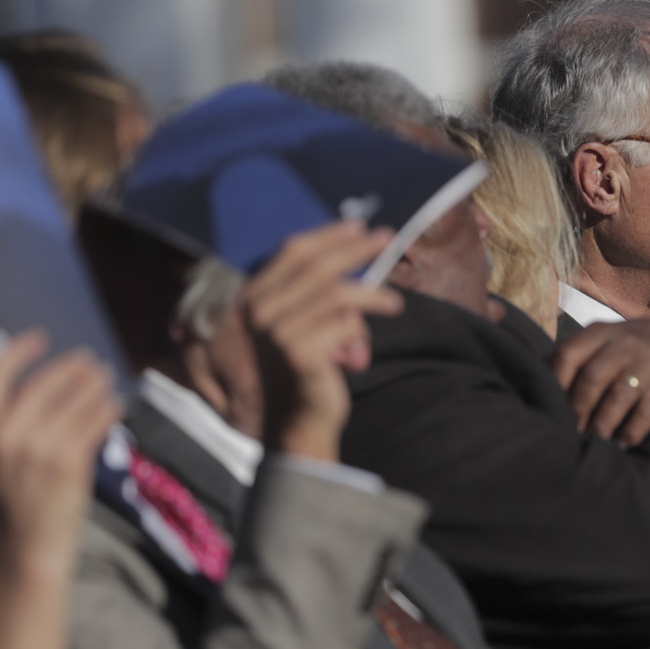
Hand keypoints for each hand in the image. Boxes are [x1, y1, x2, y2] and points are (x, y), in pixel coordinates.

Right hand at [0, 331, 120, 575]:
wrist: (26, 550)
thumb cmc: (12, 503)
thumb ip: (6, 421)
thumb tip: (36, 380)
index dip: (18, 350)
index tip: (40, 338)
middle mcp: (4, 435)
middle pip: (43, 381)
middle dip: (71, 368)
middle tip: (90, 362)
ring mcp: (37, 448)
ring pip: (74, 399)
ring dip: (95, 385)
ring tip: (105, 381)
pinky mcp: (67, 462)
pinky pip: (94, 421)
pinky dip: (108, 408)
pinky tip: (115, 405)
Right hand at [243, 222, 404, 461]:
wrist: (295, 423)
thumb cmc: (304, 368)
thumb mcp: (302, 322)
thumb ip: (315, 291)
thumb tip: (358, 247)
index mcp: (254, 297)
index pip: (293, 251)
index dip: (329, 235)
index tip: (359, 226)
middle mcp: (260, 311)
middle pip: (317, 266)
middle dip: (356, 249)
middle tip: (387, 239)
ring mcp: (278, 332)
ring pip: (338, 295)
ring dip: (372, 296)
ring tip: (395, 304)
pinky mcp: (300, 354)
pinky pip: (346, 327)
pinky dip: (361, 335)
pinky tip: (362, 351)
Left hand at [553, 319, 649, 445]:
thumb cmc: (634, 351)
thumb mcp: (607, 342)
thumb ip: (578, 359)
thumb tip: (537, 390)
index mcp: (601, 332)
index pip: (568, 354)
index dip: (554, 382)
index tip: (547, 407)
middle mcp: (625, 343)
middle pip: (592, 378)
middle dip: (576, 411)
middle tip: (568, 434)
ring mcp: (649, 363)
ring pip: (617, 399)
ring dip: (601, 427)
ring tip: (591, 444)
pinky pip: (644, 415)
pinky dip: (629, 434)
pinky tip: (620, 445)